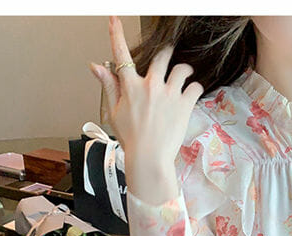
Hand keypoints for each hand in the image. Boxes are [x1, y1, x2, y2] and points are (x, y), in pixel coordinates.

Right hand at [88, 15, 202, 169]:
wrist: (149, 158)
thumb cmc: (132, 140)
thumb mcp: (114, 112)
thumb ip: (109, 86)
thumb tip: (96, 67)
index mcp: (130, 87)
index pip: (121, 54)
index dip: (117, 34)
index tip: (115, 20)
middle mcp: (150, 86)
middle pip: (161, 56)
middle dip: (166, 54)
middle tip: (169, 56)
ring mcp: (168, 94)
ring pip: (181, 69)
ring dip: (184, 69)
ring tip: (185, 74)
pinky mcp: (184, 105)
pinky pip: (195, 87)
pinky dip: (195, 87)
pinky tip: (193, 91)